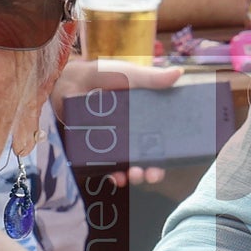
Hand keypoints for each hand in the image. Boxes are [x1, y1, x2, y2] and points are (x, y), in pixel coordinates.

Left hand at [53, 55, 183, 185]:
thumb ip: (152, 78)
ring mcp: (114, 142)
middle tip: (152, 174)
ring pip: (129, 164)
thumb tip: (179, 73)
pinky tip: (117, 176)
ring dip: (135, 175)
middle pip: (147, 157)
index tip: (173, 158)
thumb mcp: (130, 75)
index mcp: (144, 118)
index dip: (167, 152)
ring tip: (135, 175)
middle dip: (152, 170)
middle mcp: (132, 133)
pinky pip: (107, 166)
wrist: (71, 80)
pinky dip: (113, 174)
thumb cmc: (103, 75)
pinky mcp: (97, 148)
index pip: (161, 139)